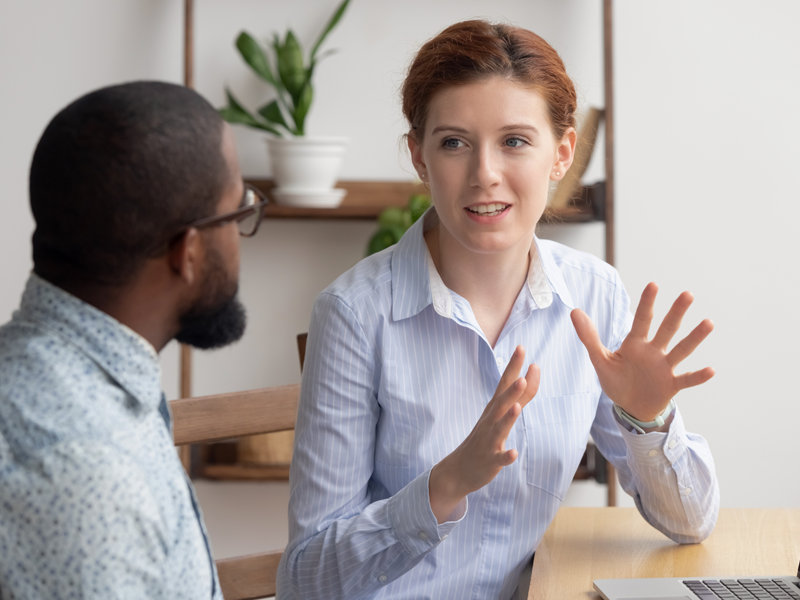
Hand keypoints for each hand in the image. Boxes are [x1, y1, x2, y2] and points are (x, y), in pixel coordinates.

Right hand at [429, 346, 538, 522]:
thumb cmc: (485, 437)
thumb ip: (522, 394)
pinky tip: (513, 453)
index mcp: (494, 409)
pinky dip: (506, 456)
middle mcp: (490, 421)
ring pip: (499, 428)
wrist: (460, 469)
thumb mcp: (502, 414)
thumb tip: (533, 371)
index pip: (504, 383)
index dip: (513, 367)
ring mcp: (488, 441)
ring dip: (508, 418)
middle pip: (500, 403)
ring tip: (517, 407)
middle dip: (512, 390)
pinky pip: (499, 459)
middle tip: (523, 375)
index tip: (521, 348)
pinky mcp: (489, 461)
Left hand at [570, 282, 714, 422]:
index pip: (641, 320)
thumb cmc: (617, 380)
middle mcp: (653, 351)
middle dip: (676, 312)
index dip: (646, 303)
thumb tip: (574, 311)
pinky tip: (711, 370)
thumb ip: (589, 337)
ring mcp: (665, 368)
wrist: (629, 407)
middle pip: (666, 329)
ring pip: (681, 350)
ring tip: (708, 322)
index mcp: (635, 343)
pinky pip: (686, 380)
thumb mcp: (600, 359)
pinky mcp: (671, 385)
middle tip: (687, 294)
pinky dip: (698, 376)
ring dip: (694, 338)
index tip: (653, 284)